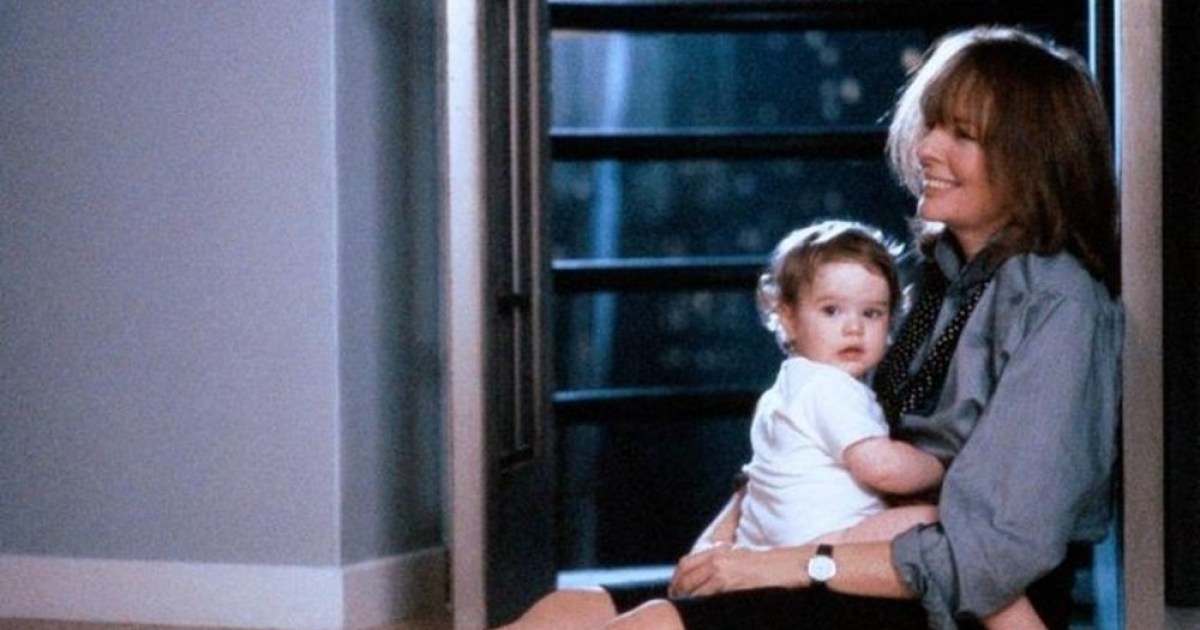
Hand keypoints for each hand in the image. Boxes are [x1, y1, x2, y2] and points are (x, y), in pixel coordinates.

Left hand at [669, 543, 800, 597]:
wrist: (788, 565)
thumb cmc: (768, 563)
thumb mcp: (741, 555)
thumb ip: (722, 562)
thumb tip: (708, 577)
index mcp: (718, 551)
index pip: (686, 563)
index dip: (676, 578)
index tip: (674, 589)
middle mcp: (717, 559)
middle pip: (685, 576)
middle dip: (677, 591)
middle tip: (676, 603)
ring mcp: (723, 572)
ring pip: (693, 588)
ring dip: (686, 600)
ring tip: (685, 610)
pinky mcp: (731, 584)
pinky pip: (707, 596)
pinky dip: (700, 603)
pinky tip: (700, 612)